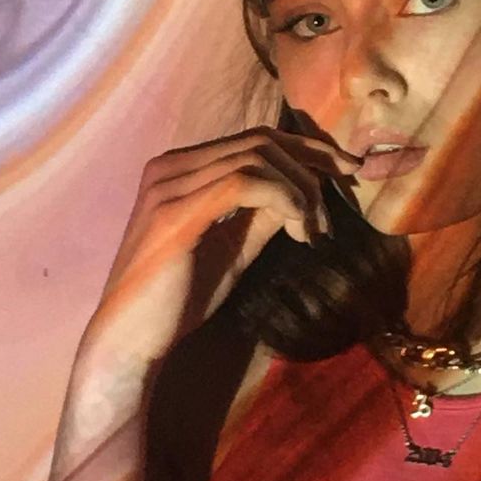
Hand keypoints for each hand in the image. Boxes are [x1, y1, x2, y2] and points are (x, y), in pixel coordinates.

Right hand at [72, 126, 361, 437]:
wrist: (131, 342)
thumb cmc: (181, 298)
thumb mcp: (236, 245)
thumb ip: (265, 213)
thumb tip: (307, 189)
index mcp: (182, 168)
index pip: (257, 137)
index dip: (310, 149)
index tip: (348, 171)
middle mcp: (171, 165)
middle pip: (263, 139)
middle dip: (313, 167)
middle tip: (334, 211)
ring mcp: (169, 185)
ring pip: (259, 156)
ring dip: (301, 191)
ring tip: (313, 232)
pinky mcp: (174, 213)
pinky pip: (243, 182)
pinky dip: (285, 199)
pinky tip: (299, 231)